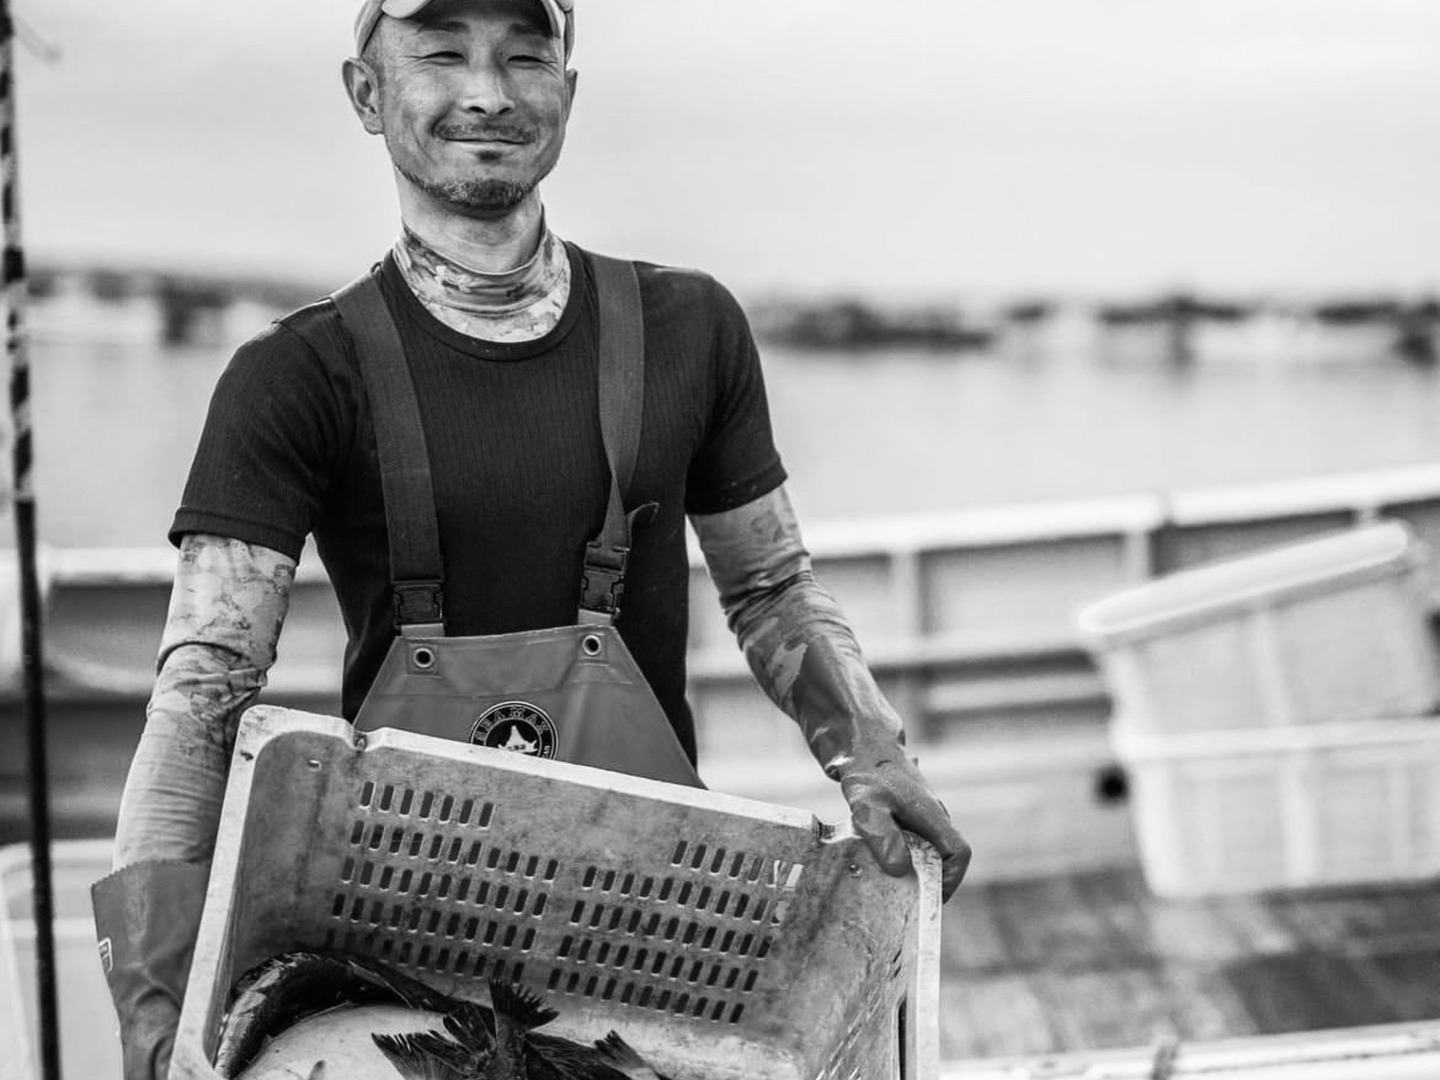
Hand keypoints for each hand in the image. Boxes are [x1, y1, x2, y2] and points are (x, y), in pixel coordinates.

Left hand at [839, 752, 970, 900]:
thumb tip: (899, 869)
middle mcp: (931, 816)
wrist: (858, 744)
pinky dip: (897, 854)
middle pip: (943, 856)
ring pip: (926, 849)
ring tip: (886, 887)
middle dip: (929, 881)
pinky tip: (872, 862)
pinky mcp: (903, 813)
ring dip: (912, 869)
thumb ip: (884, 835)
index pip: (959, 853)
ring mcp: (918, 814)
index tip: (930, 899)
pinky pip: (909, 840)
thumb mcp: (868, 806)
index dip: (951, 880)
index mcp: (932, 815)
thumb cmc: (866, 772)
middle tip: (903, 901)